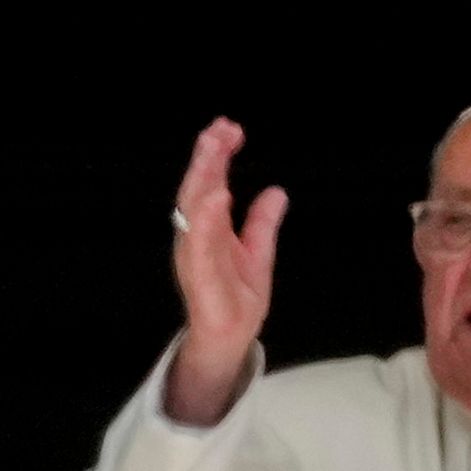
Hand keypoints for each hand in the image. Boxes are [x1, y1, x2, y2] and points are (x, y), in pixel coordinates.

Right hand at [163, 118, 283, 424]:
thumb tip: (276, 191)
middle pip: (197, 189)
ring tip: (214, 151)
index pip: (210, 182)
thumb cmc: (237, 298)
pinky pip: (201, 247)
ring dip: (203, 179)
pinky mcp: (201, 280)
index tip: (230, 128)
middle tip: (218, 129)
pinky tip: (216, 198)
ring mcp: (196, 257)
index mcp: (208, 227)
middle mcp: (196, 237)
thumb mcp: (258, 254)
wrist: (230, 342)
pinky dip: (206, 222)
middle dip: (206, 158)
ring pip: (194, 212)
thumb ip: (262, 223)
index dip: (217, 155)